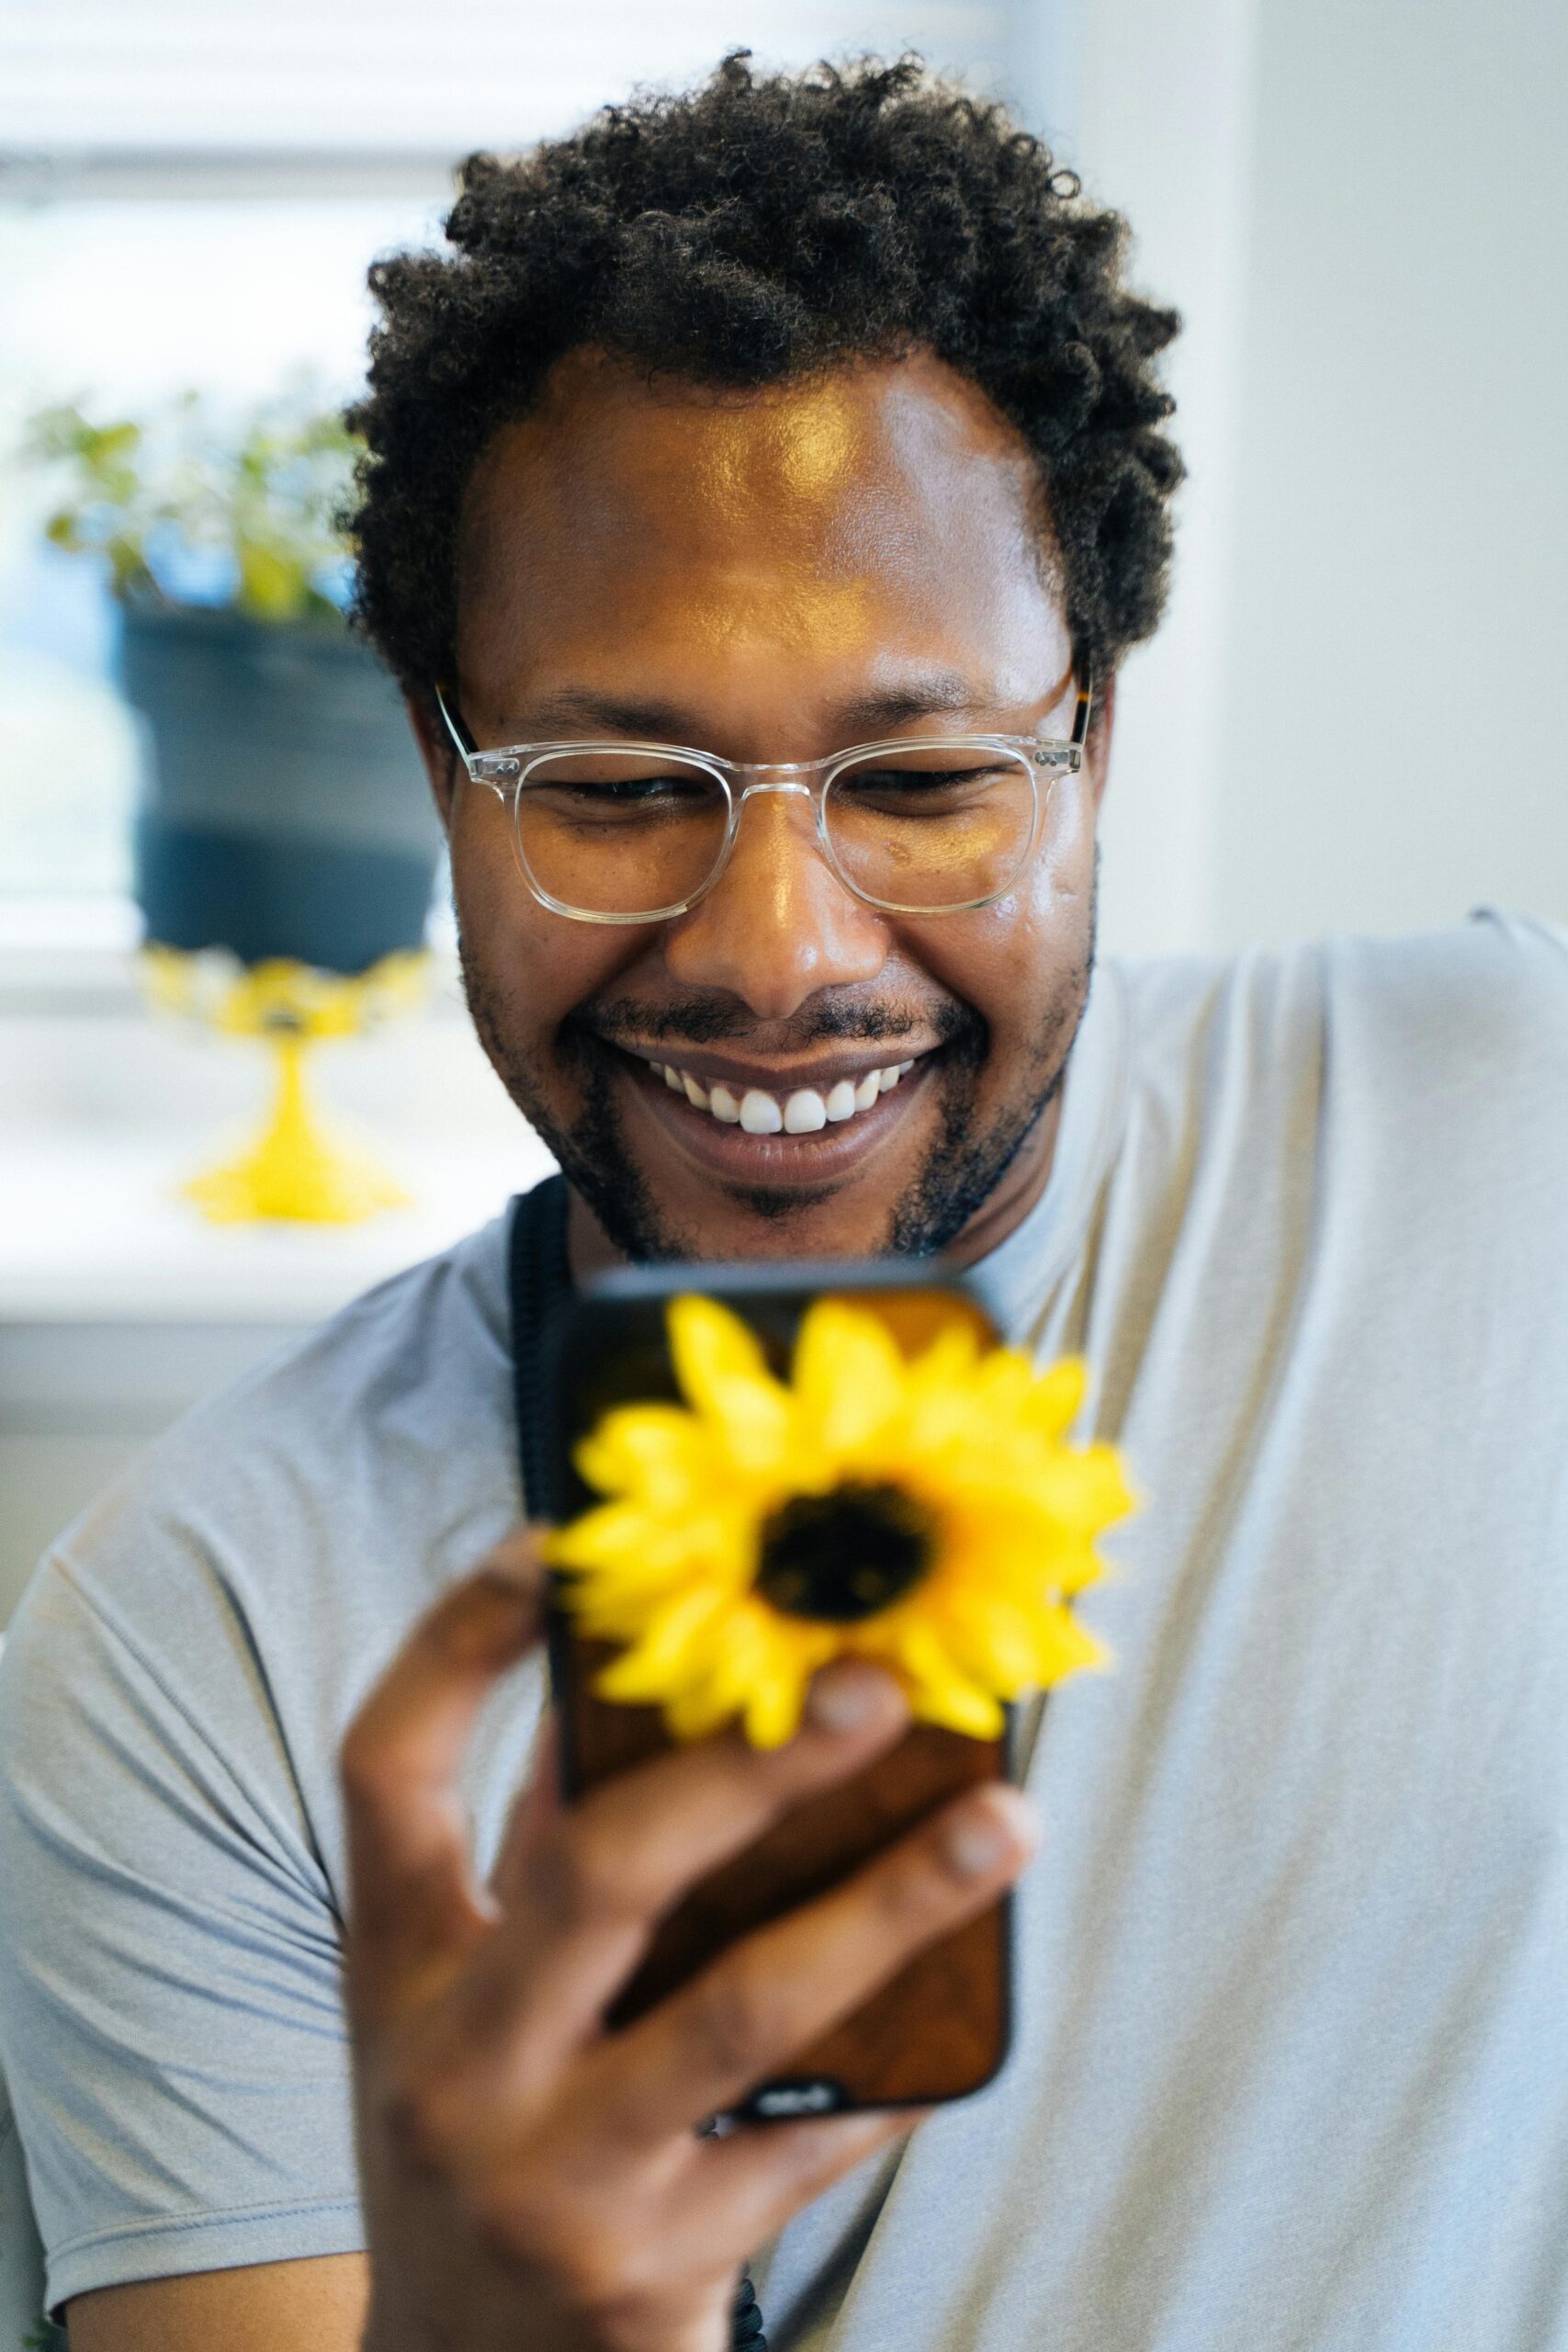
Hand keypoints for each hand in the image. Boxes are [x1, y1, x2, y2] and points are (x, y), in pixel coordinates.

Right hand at [341, 1531, 1038, 2351]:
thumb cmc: (483, 2140)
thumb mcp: (468, 2005)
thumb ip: (539, 1853)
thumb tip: (640, 1686)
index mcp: (398, 1968)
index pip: (384, 1771)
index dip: (456, 1643)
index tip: (556, 1543)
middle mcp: (452, 2066)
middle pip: (591, 1873)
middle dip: (744, 1765)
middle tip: (874, 1684)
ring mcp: (548, 2177)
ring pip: (738, 2014)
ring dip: (889, 1904)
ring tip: (1006, 1822)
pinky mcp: (647, 2271)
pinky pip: (803, 2143)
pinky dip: (889, 2064)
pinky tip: (962, 2010)